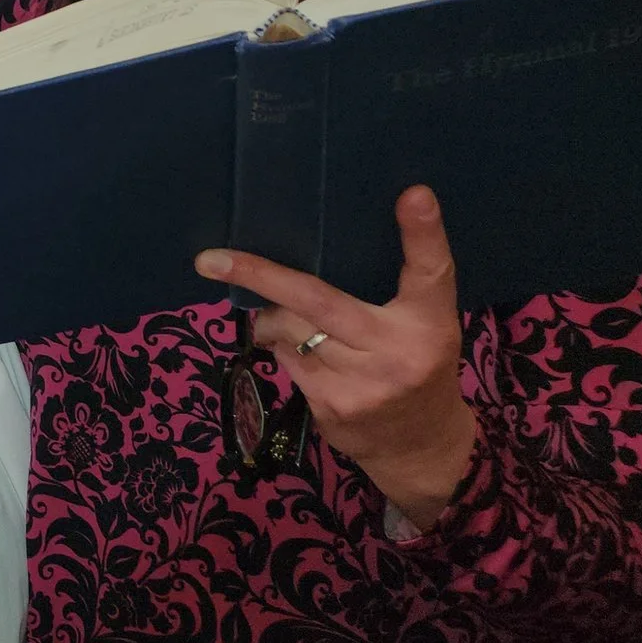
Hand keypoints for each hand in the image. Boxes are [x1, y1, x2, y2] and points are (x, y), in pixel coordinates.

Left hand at [198, 185, 479, 528]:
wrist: (421, 448)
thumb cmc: (418, 366)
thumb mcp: (425, 323)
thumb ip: (399, 284)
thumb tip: (347, 230)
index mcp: (430, 323)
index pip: (431, 271)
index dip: (423, 232)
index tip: (414, 194)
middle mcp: (397, 352)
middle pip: (317, 299)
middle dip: (259, 275)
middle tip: (211, 260)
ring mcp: (360, 384)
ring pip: (287, 329)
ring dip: (275, 317)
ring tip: (288, 315)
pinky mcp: (329, 407)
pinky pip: (284, 358)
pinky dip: (281, 346)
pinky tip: (302, 351)